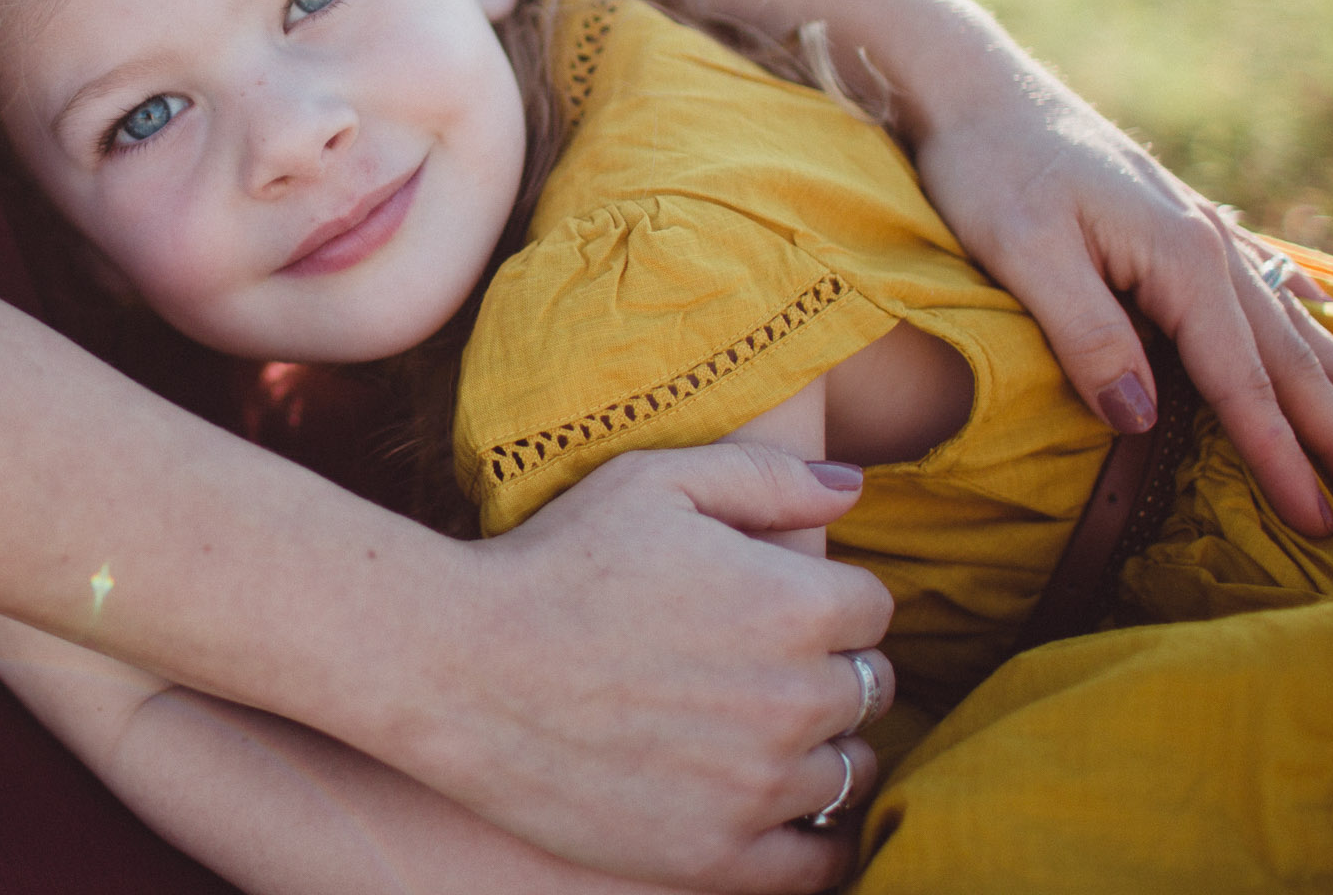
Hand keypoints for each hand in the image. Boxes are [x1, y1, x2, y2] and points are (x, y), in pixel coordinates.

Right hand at [401, 445, 893, 892]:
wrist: (459, 667)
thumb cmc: (553, 562)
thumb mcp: (652, 483)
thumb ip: (765, 475)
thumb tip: (856, 486)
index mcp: (795, 603)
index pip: (872, 608)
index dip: (825, 599)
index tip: (775, 602)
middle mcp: (795, 699)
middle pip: (868, 688)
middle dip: (827, 670)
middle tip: (758, 663)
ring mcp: (760, 785)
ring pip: (849, 770)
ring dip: (818, 748)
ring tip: (754, 730)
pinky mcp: (719, 854)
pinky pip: (820, 864)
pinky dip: (815, 840)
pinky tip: (777, 811)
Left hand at [909, 66, 1332, 535]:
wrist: (974, 88)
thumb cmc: (988, 165)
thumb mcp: (1023, 250)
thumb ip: (1086, 333)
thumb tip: (1144, 419)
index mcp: (1182, 259)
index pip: (1242, 382)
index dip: (1281, 457)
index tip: (1318, 522)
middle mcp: (1210, 247)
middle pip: (1289, 365)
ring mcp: (1201, 236)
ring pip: (1290, 333)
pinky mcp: (1179, 231)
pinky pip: (1265, 301)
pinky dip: (1307, 343)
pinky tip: (1327, 362)